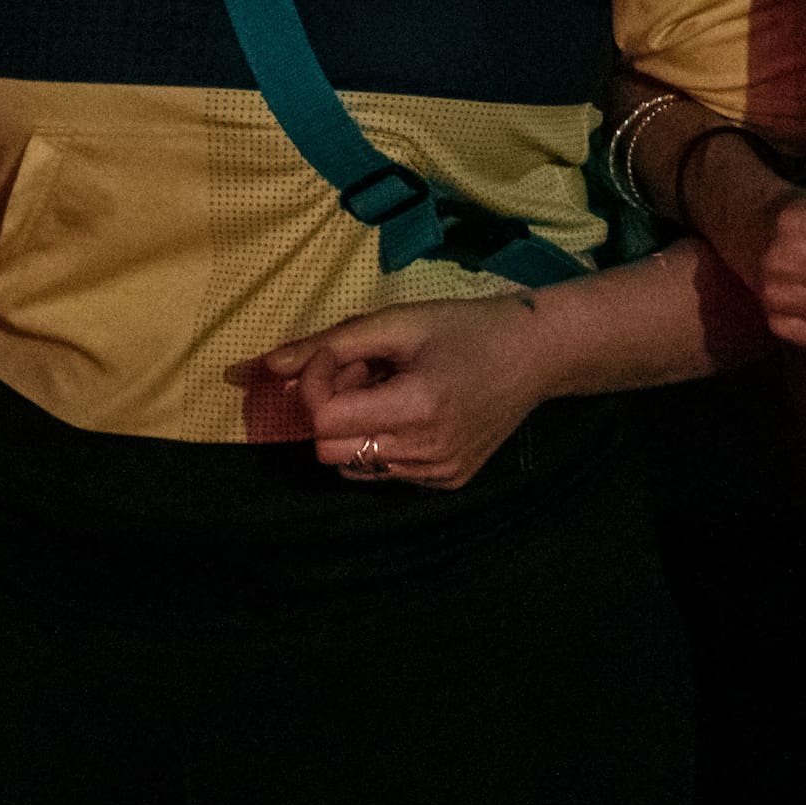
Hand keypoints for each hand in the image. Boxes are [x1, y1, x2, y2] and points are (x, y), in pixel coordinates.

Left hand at [238, 294, 551, 490]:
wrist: (538, 355)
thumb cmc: (469, 328)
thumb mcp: (400, 322)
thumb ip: (331, 344)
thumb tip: (267, 368)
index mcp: (417, 407)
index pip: (324, 420)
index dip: (319, 383)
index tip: (341, 353)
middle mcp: (426, 452)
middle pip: (329, 449)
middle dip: (334, 406)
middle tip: (368, 371)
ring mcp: (437, 474)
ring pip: (352, 464)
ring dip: (356, 427)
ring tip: (391, 391)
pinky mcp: (446, 482)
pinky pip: (384, 472)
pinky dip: (382, 443)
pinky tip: (414, 412)